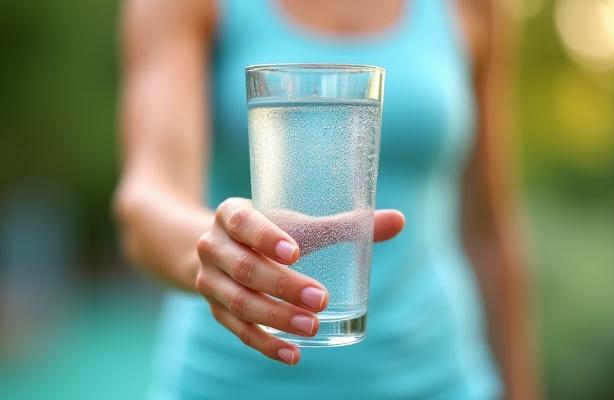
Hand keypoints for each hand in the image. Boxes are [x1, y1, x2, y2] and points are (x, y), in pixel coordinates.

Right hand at [195, 197, 403, 364]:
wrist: (223, 248)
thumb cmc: (269, 230)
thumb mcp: (296, 222)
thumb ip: (343, 224)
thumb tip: (399, 221)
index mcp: (231, 215)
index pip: (243, 223)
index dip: (266, 237)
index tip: (297, 252)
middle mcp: (213, 247)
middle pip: (244, 269)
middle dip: (283, 286)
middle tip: (321, 299)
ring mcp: (209, 281)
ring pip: (240, 303)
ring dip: (276, 318)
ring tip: (312, 327)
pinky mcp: (215, 309)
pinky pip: (238, 331)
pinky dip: (265, 344)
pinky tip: (293, 354)